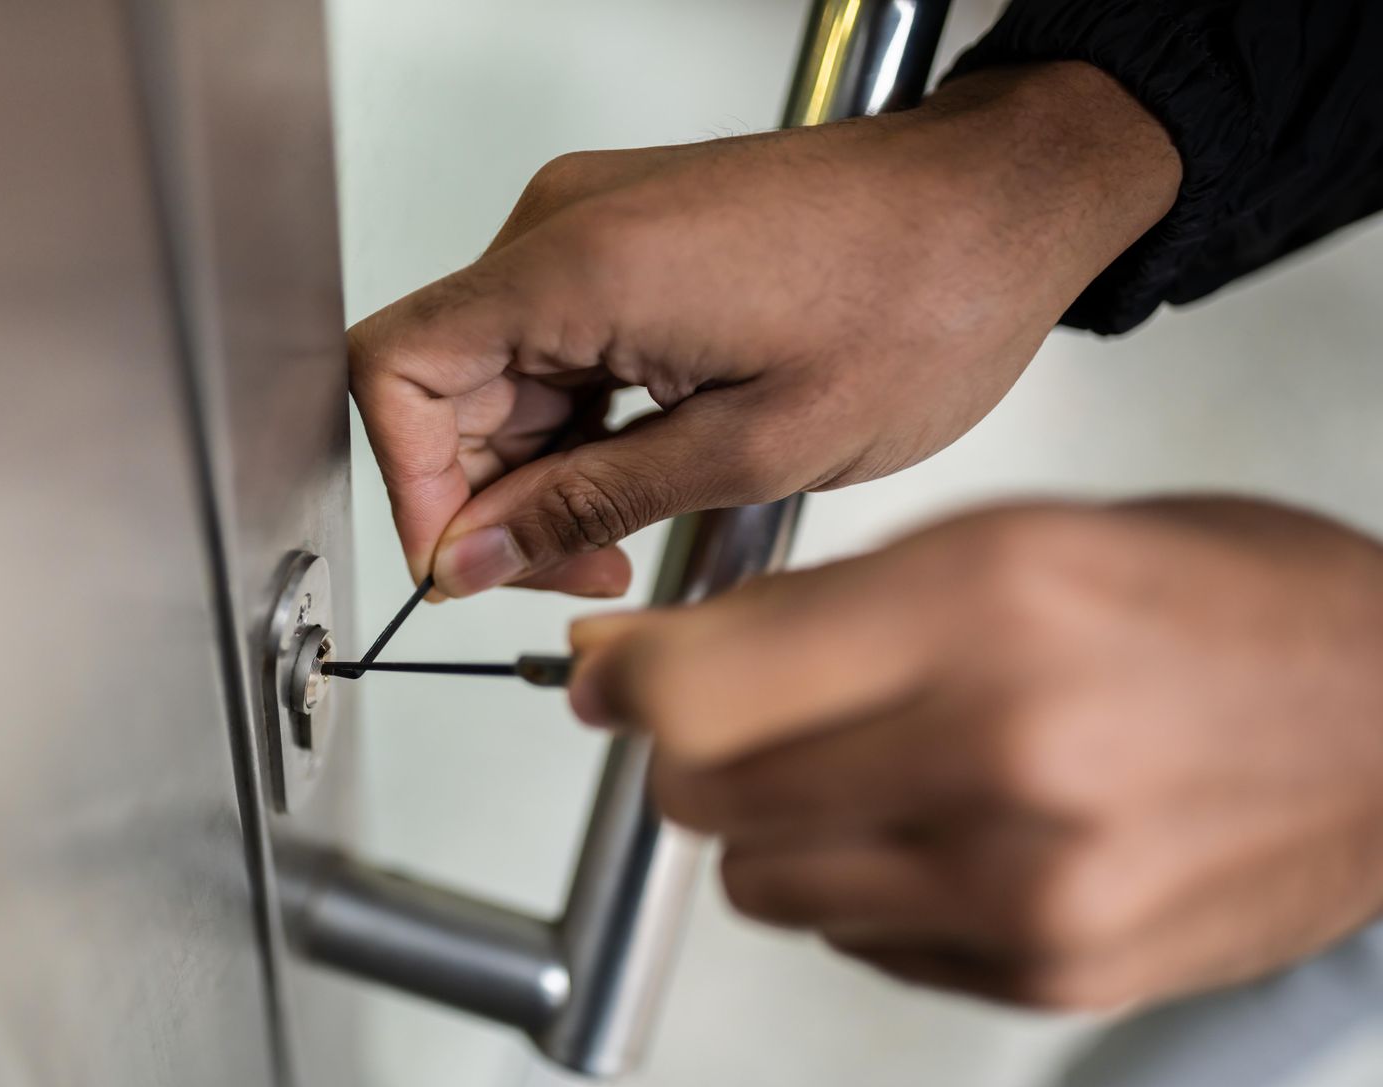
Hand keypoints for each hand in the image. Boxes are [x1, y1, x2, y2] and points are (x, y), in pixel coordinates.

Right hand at [348, 63, 1179, 597]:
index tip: (462, 563)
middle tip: (574, 568)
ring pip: (496, 377)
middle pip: (442, 383)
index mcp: (577, 264)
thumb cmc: (917, 299)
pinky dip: (577, 427)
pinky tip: (641, 476)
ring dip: (540, 472)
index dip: (410, 487)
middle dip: (490, 498)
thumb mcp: (747, 450)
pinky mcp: (623, 241)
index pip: (392, 370)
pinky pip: (551, 349)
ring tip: (623, 536)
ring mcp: (591, 226)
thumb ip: (585, 507)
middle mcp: (563, 225)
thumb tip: (474, 554)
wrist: (1000, 211)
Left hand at [566, 499, 1382, 1010]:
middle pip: (704, 792)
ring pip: (762, 881)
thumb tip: (649, 662)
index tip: (614, 678)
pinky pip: (855, 942)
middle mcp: (999, 750)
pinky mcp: (1046, 970)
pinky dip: (865, 890)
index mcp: (985, 604)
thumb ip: (825, 606)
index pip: (699, 683)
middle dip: (696, 752)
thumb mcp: (1021, 538)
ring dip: (778, 828)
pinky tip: (951, 832)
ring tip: (873, 771)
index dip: (629, 682)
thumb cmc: (1226, 610)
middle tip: (748, 717)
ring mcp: (1024, 882)